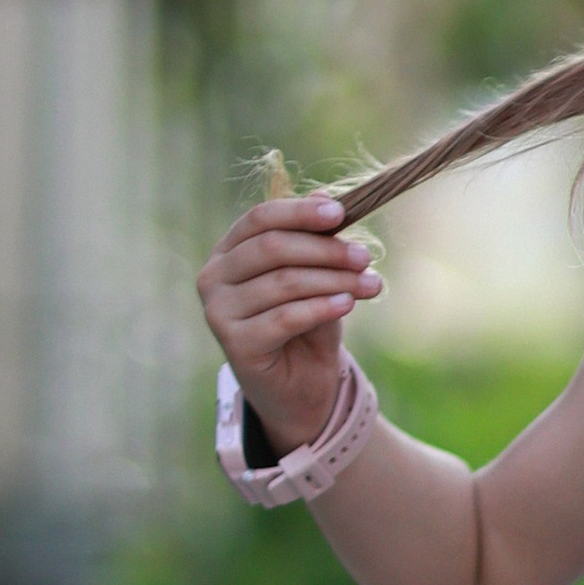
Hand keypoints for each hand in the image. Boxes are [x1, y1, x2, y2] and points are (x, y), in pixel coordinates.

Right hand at [197, 188, 382, 452]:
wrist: (302, 389)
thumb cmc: (306, 327)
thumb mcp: (318, 279)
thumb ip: (317, 242)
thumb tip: (324, 194)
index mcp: (229, 252)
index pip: (260, 218)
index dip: (300, 212)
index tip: (340, 213)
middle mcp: (214, 277)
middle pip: (272, 247)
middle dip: (325, 250)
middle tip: (364, 257)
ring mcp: (219, 311)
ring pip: (283, 282)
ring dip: (333, 279)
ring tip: (369, 285)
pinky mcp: (235, 343)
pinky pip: (285, 317)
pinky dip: (321, 308)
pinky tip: (348, 304)